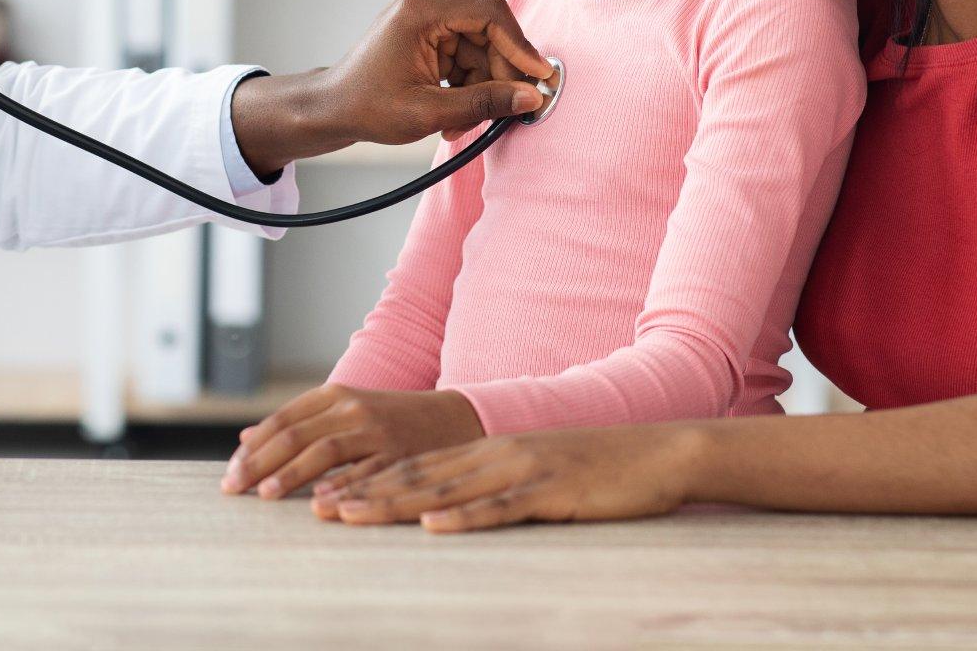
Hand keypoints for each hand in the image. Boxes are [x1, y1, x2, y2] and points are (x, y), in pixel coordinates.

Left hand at [220, 384, 484, 499]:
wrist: (455, 417)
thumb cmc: (392, 419)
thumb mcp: (344, 410)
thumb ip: (297, 423)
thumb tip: (245, 439)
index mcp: (335, 395)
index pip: (282, 421)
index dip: (254, 448)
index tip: (230, 473)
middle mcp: (352, 408)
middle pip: (295, 435)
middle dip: (259, 463)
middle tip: (233, 488)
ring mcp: (376, 430)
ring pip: (324, 450)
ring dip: (290, 474)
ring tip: (265, 495)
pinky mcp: (401, 453)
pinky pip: (364, 472)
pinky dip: (340, 486)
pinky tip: (319, 503)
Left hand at [229, 0, 554, 174]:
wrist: (332, 109)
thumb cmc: (368, 107)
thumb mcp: (430, 111)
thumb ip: (484, 103)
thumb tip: (531, 97)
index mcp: (423, 10)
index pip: (490, 15)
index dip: (521, 46)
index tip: (541, 77)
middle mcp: (427, 3)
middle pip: (489, 34)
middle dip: (500, 76)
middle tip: (506, 113)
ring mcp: (428, 17)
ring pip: (481, 50)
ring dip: (482, 88)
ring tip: (463, 124)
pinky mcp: (430, 34)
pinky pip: (467, 56)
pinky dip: (468, 86)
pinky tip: (454, 115)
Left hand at [324, 424, 707, 531]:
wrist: (659, 452)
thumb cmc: (598, 470)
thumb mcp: (536, 473)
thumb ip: (494, 486)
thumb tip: (451, 509)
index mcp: (488, 450)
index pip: (416, 468)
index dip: (367, 482)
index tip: (325, 499)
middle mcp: (495, 454)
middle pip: (417, 477)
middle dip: (363, 494)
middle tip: (317, 511)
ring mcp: (522, 471)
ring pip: (446, 491)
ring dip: (394, 505)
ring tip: (351, 516)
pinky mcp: (553, 492)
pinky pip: (502, 509)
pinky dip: (465, 518)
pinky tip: (434, 527)